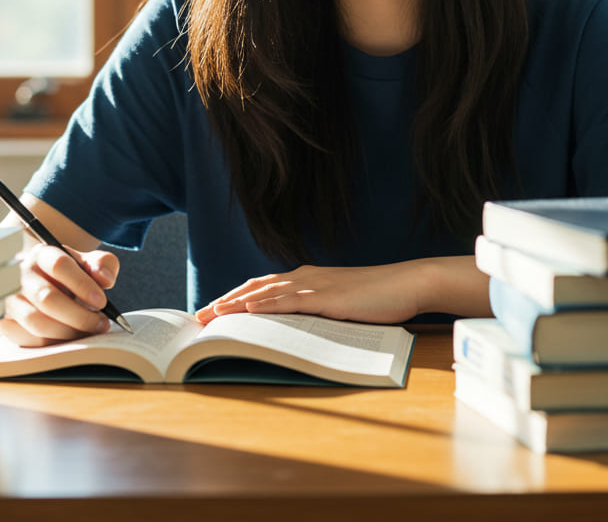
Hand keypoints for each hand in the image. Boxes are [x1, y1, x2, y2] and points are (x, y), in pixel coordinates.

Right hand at [0, 244, 119, 347]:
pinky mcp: (5, 322)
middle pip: (47, 298)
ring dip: (66, 332)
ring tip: (87, 333)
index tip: (102, 302)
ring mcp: (10, 299)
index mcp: (43, 254)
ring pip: (34, 321)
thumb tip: (104, 280)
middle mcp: (22, 275)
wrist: (49, 282)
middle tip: (101, 324)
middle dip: (78, 316)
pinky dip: (47, 344)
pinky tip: (66, 340)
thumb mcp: (92, 262)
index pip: (59, 265)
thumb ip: (103, 265)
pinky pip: (22, 338)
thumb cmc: (74, 273)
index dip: (82, 285)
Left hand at [194, 261, 431, 324]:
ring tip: (212, 316)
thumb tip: (295, 329)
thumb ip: (318, 311)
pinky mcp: (328, 297)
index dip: (235, 297)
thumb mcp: (341, 304)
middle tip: (199, 317)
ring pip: (267, 293)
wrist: (408, 283)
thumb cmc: (379, 297)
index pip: (263, 286)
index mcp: (308, 278)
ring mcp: (317, 285)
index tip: (212, 311)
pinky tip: (250, 312)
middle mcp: (306, 277)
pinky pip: (291, 301)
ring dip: (236, 304)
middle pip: (255, 287)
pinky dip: (266, 305)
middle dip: (225, 301)